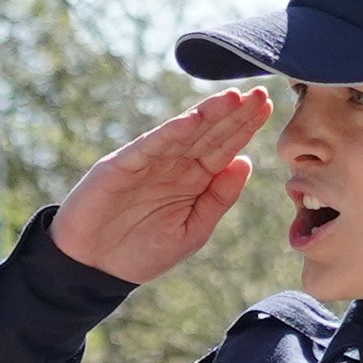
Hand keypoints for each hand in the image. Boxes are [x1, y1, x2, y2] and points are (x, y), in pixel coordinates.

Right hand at [49, 85, 268, 285]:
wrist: (94, 269)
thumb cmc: (142, 253)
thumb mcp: (191, 231)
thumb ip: (218, 199)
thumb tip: (246, 162)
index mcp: (194, 180)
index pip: (225, 147)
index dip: (245, 127)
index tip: (267, 107)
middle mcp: (174, 164)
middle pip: (210, 133)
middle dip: (234, 113)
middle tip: (259, 93)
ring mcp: (148, 161)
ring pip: (184, 133)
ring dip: (208, 115)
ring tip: (234, 98)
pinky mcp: (122, 164)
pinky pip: (151, 145)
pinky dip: (170, 133)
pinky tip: (192, 120)